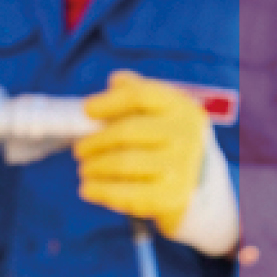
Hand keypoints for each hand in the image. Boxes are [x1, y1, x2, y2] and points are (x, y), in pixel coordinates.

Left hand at [74, 71, 208, 233]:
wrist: (197, 179)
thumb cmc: (165, 137)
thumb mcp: (159, 109)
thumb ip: (136, 91)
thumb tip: (116, 81)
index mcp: (180, 108)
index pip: (139, 95)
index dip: (108, 102)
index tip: (86, 110)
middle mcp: (185, 135)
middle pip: (126, 131)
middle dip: (95, 141)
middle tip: (79, 150)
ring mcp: (181, 167)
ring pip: (124, 163)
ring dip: (94, 167)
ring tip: (85, 169)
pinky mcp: (172, 196)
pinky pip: (127, 193)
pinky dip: (101, 190)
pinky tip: (88, 188)